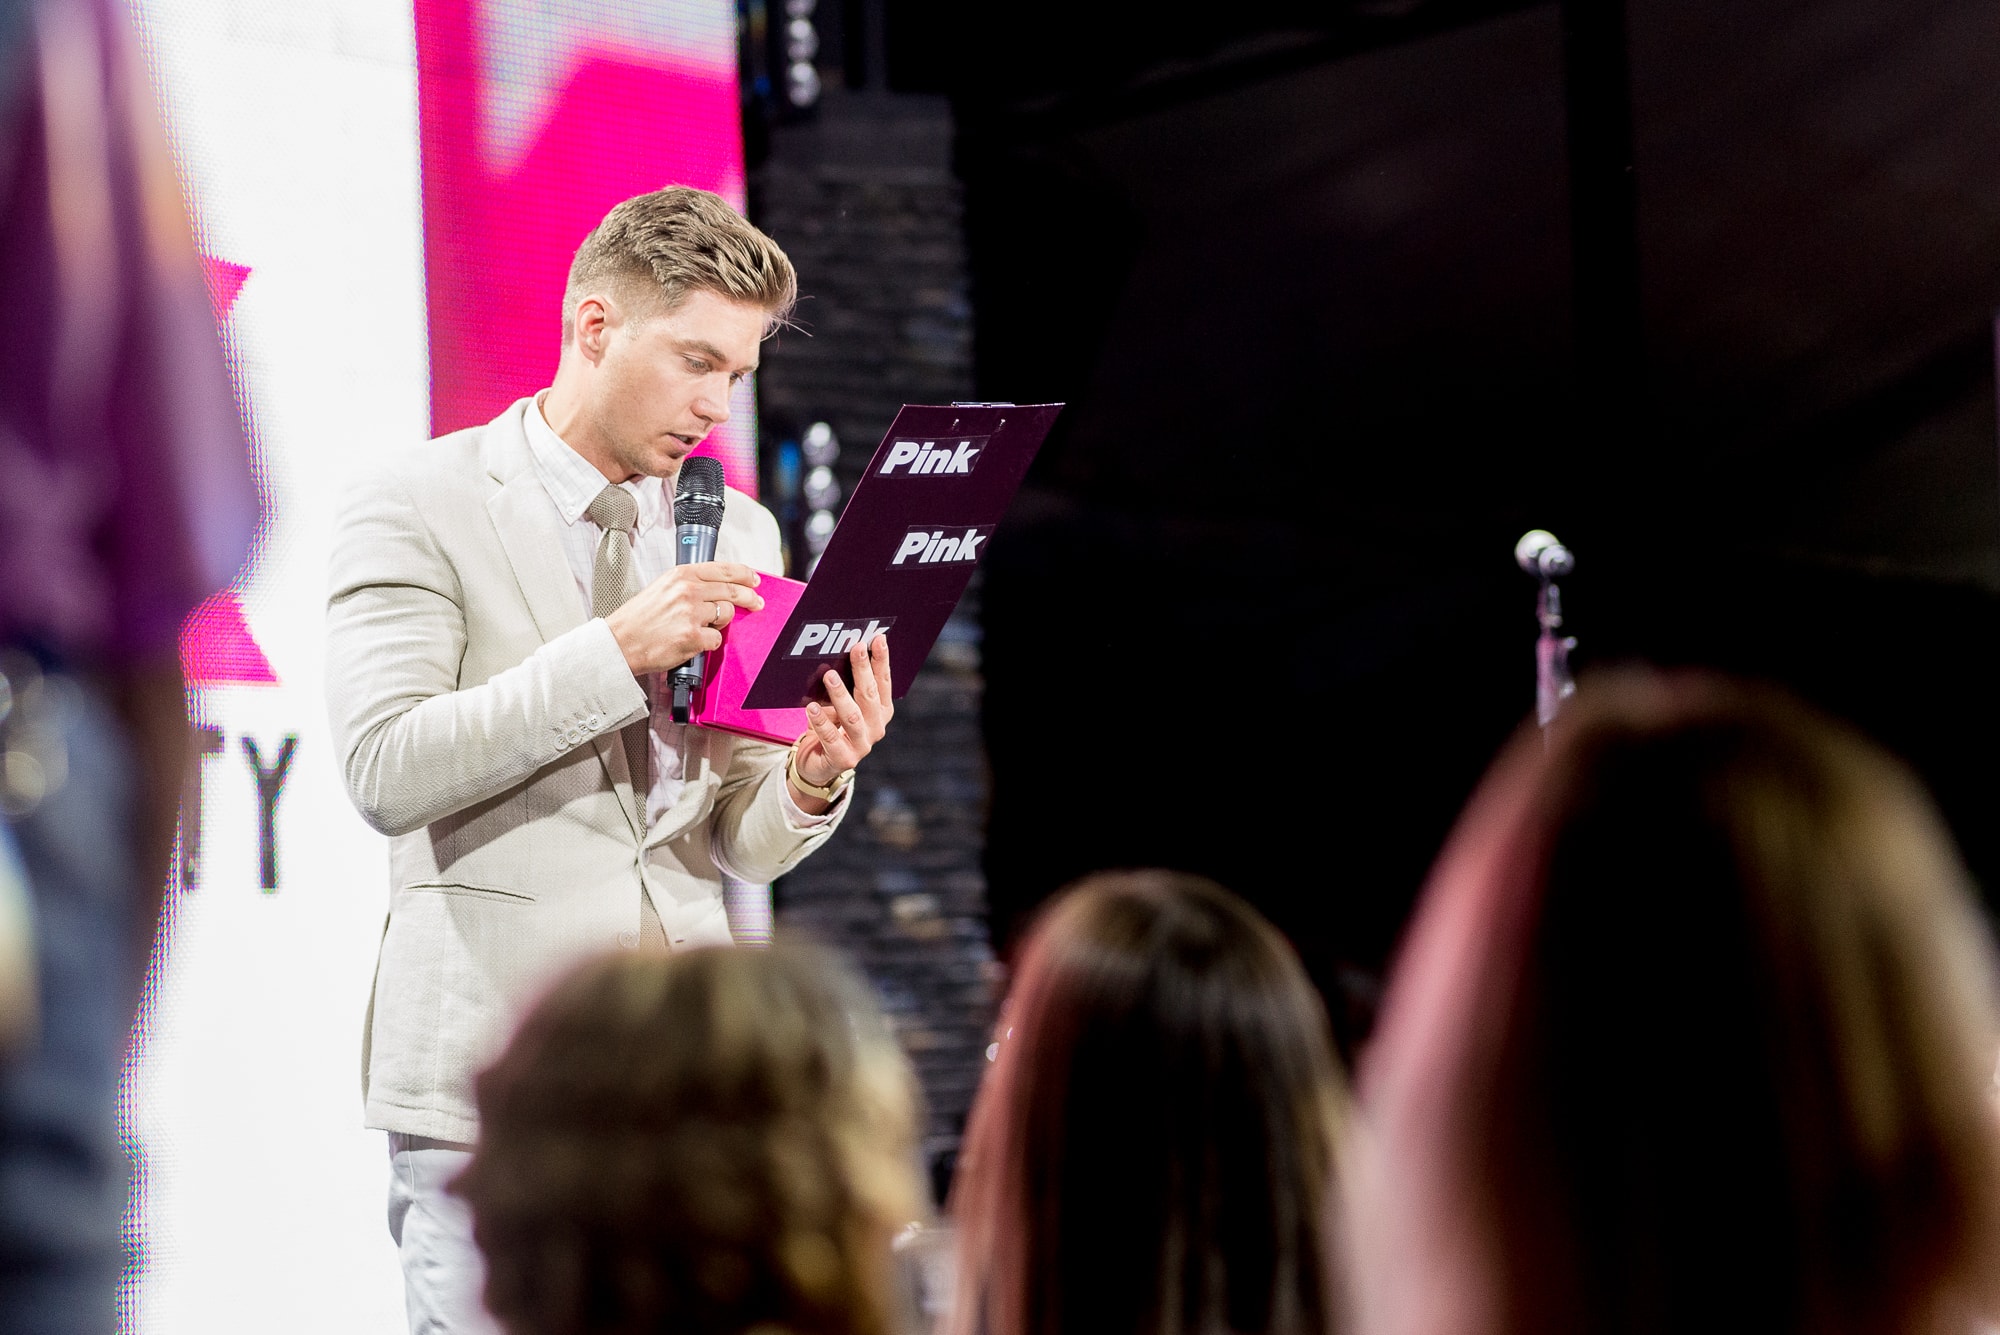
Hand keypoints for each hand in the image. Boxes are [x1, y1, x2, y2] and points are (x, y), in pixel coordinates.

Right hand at [603, 562, 763, 674]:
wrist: (619, 643)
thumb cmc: (638, 619)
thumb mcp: (661, 588)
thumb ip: (688, 585)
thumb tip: (717, 588)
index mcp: (680, 575)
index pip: (723, 569)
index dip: (744, 574)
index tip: (754, 580)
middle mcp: (688, 590)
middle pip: (732, 590)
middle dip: (749, 597)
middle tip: (756, 603)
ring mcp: (692, 614)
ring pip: (727, 614)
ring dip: (720, 623)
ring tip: (702, 627)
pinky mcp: (693, 637)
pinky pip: (717, 639)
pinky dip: (709, 643)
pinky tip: (693, 642)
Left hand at [790, 634, 892, 811]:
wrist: (817, 766)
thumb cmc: (830, 728)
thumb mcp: (836, 705)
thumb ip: (838, 687)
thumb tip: (827, 662)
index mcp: (880, 712)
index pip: (883, 683)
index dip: (881, 661)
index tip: (877, 639)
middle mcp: (876, 728)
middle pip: (870, 696)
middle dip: (863, 670)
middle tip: (855, 648)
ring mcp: (862, 745)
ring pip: (853, 717)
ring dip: (841, 695)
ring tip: (829, 675)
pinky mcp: (844, 759)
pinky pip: (831, 738)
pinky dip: (821, 721)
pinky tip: (812, 707)